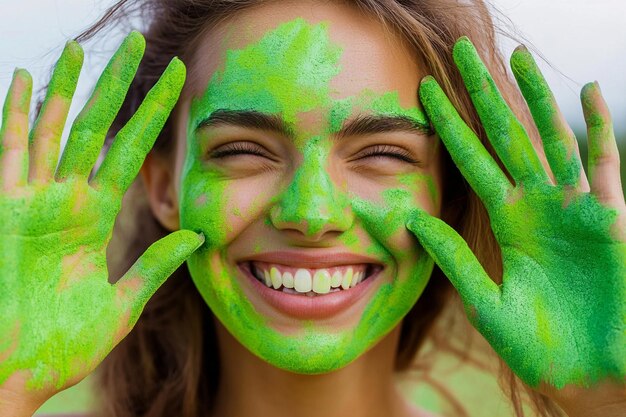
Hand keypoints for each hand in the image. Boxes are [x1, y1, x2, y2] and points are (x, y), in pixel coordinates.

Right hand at [0, 32, 202, 409]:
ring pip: (52, 130)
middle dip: (117, 86)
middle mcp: (69, 200)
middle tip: (139, 42)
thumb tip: (196, 236)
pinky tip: (21, 79)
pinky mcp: (5, 211)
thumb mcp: (124, 303)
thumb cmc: (66, 344)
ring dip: (65, 88)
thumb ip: (156, 265)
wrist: (19, 373)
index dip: (154, 115)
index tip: (177, 81)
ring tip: (81, 47)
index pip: (132, 152)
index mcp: (98, 218)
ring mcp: (35, 201)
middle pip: (98, 128)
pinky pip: (10, 153)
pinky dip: (14, 116)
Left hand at [407, 37, 624, 401]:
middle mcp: (537, 205)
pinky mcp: (610, 219)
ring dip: (536, 98)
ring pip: (551, 139)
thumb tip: (411, 219)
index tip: (424, 92)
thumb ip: (454, 257)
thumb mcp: (485, 300)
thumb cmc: (537, 346)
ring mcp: (573, 208)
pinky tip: (587, 91)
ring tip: (517, 57)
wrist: (587, 376)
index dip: (449, 126)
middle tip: (463, 53)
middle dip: (486, 95)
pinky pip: (606, 165)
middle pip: (506, 137)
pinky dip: (599, 128)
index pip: (470, 161)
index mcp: (505, 222)